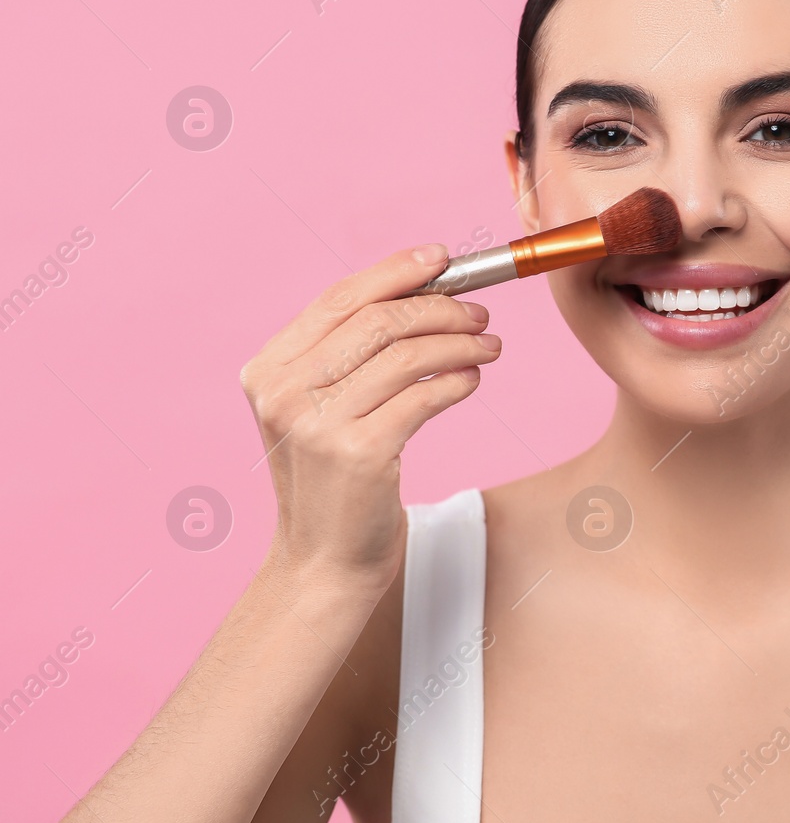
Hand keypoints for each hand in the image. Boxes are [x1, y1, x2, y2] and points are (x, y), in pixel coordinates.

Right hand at [239, 244, 499, 590]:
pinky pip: (426, 396)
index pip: (340, 298)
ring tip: (489, 347)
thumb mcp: (322, 410)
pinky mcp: (360, 454)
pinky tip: (472, 381)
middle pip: (380, 320)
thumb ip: (352, 355)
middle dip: (442, 308)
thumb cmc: (336, 481)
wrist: (324, 564)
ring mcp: (318, 424)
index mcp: (268, 371)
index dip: (397, 271)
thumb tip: (426, 290)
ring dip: (460, 343)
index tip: (444, 259)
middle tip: (480, 314)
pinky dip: (459, 381)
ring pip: (408, 355)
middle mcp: (284, 393)